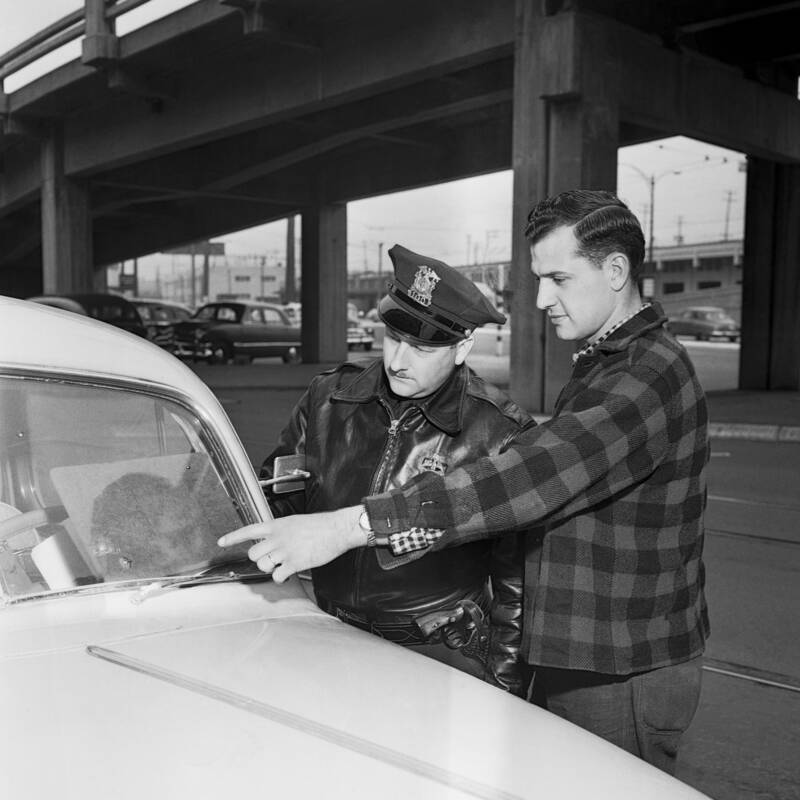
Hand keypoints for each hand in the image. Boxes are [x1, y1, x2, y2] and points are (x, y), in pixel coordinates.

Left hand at [218, 505, 365, 582]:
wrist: (336, 529)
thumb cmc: (320, 525)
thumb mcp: (295, 521)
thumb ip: (281, 530)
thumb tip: (274, 539)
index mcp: (277, 525)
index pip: (248, 530)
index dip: (233, 537)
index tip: (221, 542)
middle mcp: (277, 537)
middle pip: (254, 553)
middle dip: (260, 559)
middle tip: (271, 559)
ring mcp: (285, 550)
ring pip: (263, 565)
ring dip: (269, 568)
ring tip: (281, 565)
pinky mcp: (294, 562)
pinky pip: (277, 575)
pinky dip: (280, 578)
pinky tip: (287, 574)